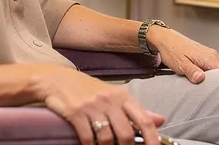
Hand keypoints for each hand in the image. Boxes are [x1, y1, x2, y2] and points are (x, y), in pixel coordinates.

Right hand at [33, 66, 165, 144]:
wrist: (58, 79)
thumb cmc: (88, 89)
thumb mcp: (114, 95)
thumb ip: (136, 110)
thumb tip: (160, 121)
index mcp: (123, 96)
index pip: (144, 120)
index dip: (153, 139)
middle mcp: (110, 100)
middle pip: (126, 134)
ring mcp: (92, 106)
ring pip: (107, 139)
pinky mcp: (76, 112)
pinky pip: (88, 137)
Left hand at [146, 26, 218, 83]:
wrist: (165, 39)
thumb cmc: (171, 50)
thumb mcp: (180, 63)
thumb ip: (191, 71)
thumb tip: (201, 78)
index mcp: (209, 57)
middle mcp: (212, 55)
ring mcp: (210, 56)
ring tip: (218, 92)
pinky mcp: (206, 57)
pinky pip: (216, 68)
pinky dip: (216, 76)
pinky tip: (211, 83)